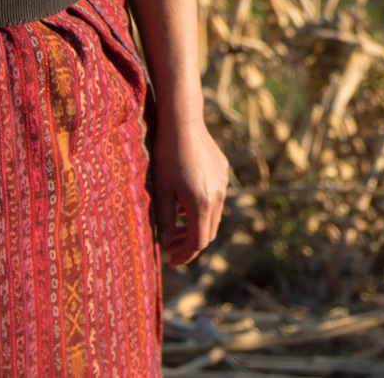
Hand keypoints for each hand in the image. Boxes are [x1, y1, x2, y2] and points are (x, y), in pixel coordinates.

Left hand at [151, 115, 228, 266]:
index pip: (198, 242)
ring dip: (197, 226)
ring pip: (213, 216)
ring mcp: (223, 183)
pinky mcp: (222, 171)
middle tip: (170, 247)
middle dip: (190, 244)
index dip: (184, 255)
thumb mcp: (160, 192)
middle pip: (209, 232)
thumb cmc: (166, 157)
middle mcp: (218, 196)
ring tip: (176, 228)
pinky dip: (202, 208)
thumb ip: (164, 221)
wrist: (182, 123)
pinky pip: (215, 198)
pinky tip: (184, 202)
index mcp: (202, 204)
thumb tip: (165, 244)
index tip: (171, 261)